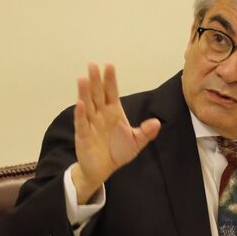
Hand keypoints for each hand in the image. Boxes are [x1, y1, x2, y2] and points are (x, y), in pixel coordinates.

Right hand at [70, 63, 159, 203]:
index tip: (109, 65)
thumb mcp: (136, 142)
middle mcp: (101, 114)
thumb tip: (156, 122)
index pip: (111, 92)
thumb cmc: (118, 151)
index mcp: (114, 112)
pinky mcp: (83, 135)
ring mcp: (91, 123)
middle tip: (93, 65)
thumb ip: (146, 132)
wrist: (104, 169)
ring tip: (83, 78)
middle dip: (96, 80)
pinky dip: (80, 114)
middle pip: (98, 94)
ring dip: (84, 92)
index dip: (110, 80)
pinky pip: (81, 123)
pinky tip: (80, 104)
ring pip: (87, 104)